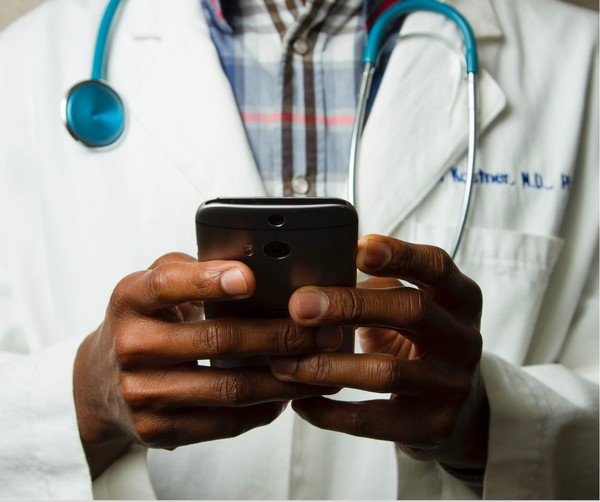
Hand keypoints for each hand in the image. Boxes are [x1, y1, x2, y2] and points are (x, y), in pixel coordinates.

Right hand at [73, 253, 340, 477]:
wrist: (99, 382)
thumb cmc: (143, 322)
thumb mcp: (152, 285)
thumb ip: (193, 270)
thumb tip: (257, 266)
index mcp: (131, 299)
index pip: (168, 285)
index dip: (209, 280)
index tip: (250, 278)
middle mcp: (132, 346)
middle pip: (217, 340)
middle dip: (280, 335)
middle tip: (323, 330)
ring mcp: (143, 393)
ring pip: (229, 388)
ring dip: (284, 378)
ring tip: (321, 366)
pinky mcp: (157, 430)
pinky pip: (223, 422)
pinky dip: (263, 409)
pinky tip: (289, 394)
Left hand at [270, 235, 488, 470]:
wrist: (459, 406)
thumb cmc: (419, 342)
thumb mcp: (412, 306)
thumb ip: (377, 287)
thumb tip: (312, 276)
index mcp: (459, 299)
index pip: (436, 266)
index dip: (399, 254)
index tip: (357, 248)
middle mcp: (463, 339)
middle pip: (412, 310)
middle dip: (350, 305)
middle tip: (299, 306)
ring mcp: (452, 385)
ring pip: (386, 372)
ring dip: (326, 365)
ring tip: (284, 362)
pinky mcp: (433, 426)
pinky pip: (372, 421)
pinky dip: (329, 412)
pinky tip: (300, 401)